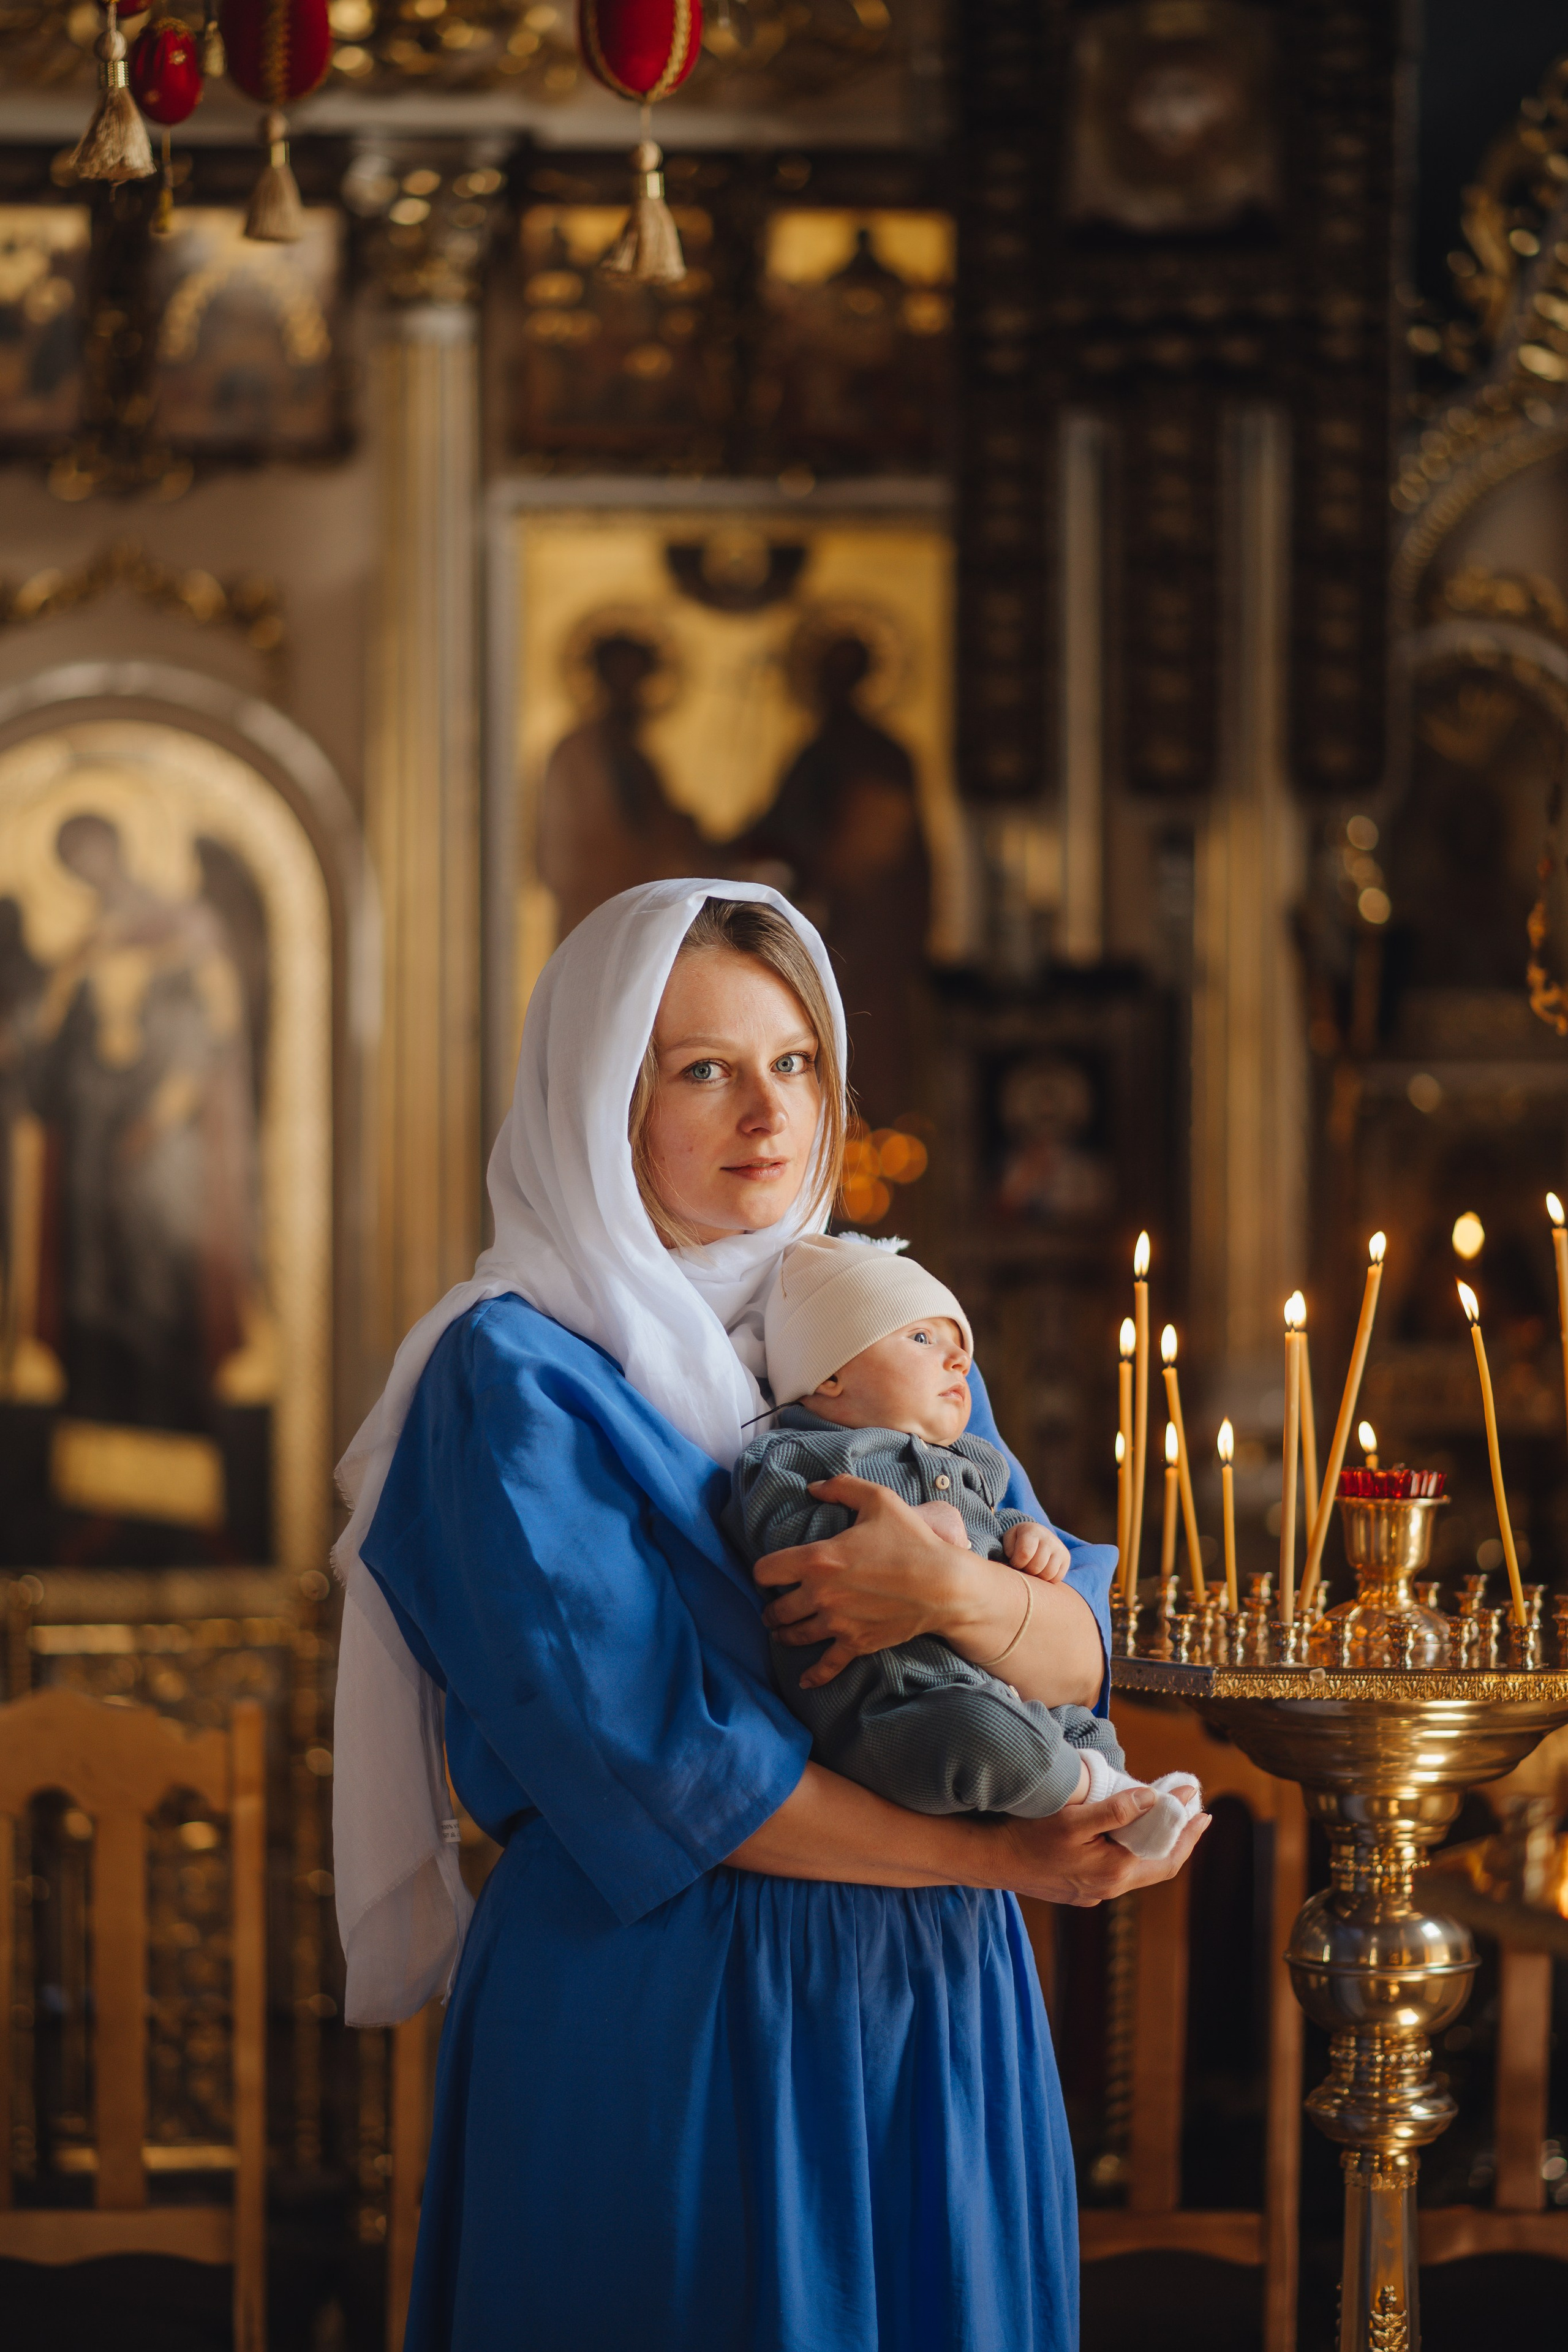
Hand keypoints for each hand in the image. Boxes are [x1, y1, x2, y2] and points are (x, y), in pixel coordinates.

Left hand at [754, 1475, 970, 1688]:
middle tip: (772, 1605)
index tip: (767, 1573)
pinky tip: (804, 1681)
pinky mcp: (856, 1643)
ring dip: (784, 1634)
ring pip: (795, 1635)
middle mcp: (821, 1594)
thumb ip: (841, 1487)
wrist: (944, 1585)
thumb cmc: (911, 1540)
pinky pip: (827, 1665)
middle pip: (776, 1608)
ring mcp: (837, 1623)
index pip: (766, 1570)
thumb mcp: (878, 1500)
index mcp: (818, 1559)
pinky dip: (814, 1675)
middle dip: (771, 1607)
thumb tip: (813, 1487)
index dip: (762, 1571)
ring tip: (781, 1631)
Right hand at [998, 1791, 1208, 1905]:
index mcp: (1114, 1871)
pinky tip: (1129, 1835)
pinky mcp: (1080, 1890)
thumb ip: (1116, 1810)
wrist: (990, 1861)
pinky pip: (1120, 1871)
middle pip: (1158, 1865)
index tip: (1200, 1803)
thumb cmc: (1027, 1835)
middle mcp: (1109, 1888)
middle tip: (1194, 1811)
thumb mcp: (1072, 1818)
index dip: (1187, 1830)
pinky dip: (1134, 1851)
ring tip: (1167, 1819)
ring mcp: (1094, 1893)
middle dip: (1179, 1837)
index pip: (1167, 1854)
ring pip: (1139, 1869)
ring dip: (1156, 1845)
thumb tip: (1154, 1799)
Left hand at [1004, 1519, 1070, 1579]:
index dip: (1017, 1563)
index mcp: (1033, 1531)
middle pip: (1036, 1566)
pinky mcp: (1066, 1559)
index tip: (1014, 1561)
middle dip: (1027, 1570)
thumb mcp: (1010, 1539)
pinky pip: (1056, 1578)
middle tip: (1023, 1566)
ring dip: (1037, 1576)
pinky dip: (1047, 1579)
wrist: (1036, 1535)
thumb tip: (1016, 1563)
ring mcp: (1060, 1548)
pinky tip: (1041, 1570)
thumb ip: (1009, 1549)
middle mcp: (1049, 1538)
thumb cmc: (1019, 1540)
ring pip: (1048, 1574)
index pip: (1025, 1554)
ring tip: (1032, 1569)